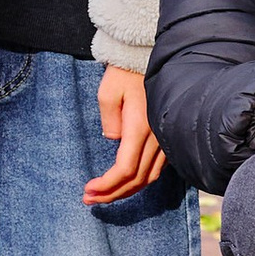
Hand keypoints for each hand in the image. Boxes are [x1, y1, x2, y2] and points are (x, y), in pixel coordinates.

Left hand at [83, 64, 165, 206]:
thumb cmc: (126, 71)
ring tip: (104, 195)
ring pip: (149, 177)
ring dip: (126, 191)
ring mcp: (164, 138)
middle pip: (137, 179)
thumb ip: (109, 121)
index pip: (125, 169)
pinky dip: (140, 180)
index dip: (107, 186)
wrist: (147, 56)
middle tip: (89, 199)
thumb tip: (115, 141)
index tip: (88, 190)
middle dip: (112, 194)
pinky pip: (157, 167)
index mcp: (140, 128)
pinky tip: (126, 182)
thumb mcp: (107, 92)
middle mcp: (157, 137)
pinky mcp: (166, 136)